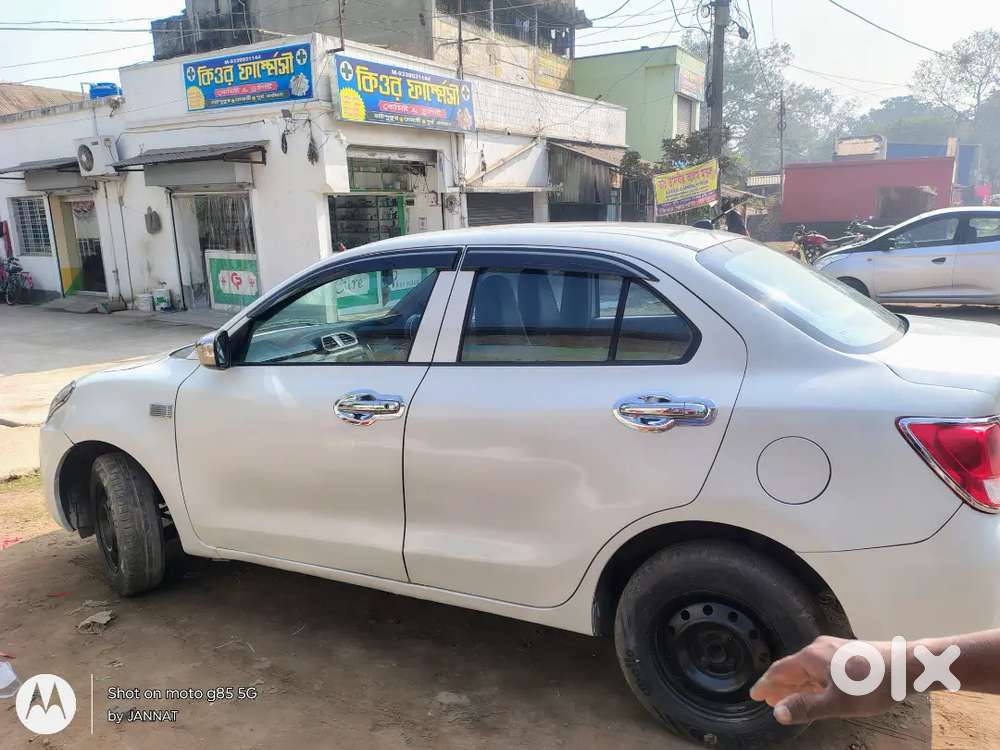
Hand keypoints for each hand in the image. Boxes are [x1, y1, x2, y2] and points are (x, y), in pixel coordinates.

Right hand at [750, 636, 893, 724]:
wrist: (908, 666)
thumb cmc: (871, 685)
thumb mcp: (837, 703)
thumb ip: (805, 707)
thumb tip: (777, 712)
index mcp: (811, 657)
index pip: (779, 671)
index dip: (766, 685)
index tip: (754, 695)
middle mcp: (818, 648)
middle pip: (792, 668)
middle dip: (779, 686)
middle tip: (768, 701)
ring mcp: (833, 649)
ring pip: (807, 669)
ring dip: (796, 685)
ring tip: (788, 699)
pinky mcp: (847, 653)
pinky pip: (820, 668)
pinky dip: (811, 681)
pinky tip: (815, 691)